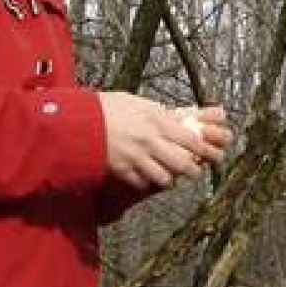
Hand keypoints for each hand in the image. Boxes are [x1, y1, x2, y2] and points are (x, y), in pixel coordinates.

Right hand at [99, 93, 230, 190]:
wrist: (77, 121)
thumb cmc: (106, 107)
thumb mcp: (139, 103)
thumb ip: (159, 113)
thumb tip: (176, 118)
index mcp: (157, 121)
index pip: (192, 139)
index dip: (204, 149)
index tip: (208, 152)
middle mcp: (150, 141)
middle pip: (183, 164)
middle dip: (194, 170)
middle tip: (195, 170)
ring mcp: (136, 158)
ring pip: (164, 179)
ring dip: (171, 180)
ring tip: (172, 177)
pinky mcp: (122, 170)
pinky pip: (142, 183)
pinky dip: (147, 183)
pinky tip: (148, 178)